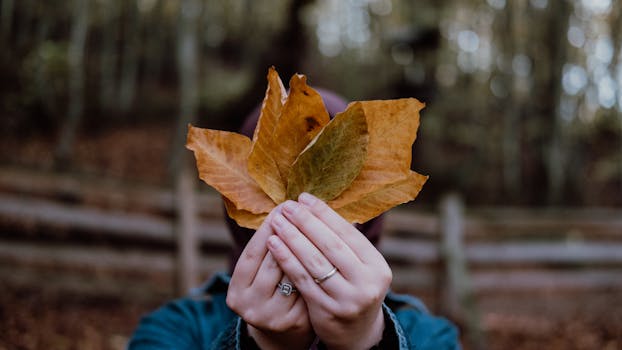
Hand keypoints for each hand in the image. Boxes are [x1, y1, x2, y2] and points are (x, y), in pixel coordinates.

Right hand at [227, 206, 313, 349]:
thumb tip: (285, 208)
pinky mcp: (296, 321)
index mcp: (237, 289)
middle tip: (304, 208)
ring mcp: (272, 316)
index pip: (253, 252)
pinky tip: (330, 251)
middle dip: (292, 232)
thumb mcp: (263, 273)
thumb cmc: (275, 291)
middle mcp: (250, 304)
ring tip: (319, 224)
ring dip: (307, 248)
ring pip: (293, 273)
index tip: (283, 205)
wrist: (284, 332)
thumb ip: (271, 248)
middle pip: (273, 261)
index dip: (268, 227)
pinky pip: (309, 286)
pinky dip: (318, 268)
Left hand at [266, 193, 392, 349]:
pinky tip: (273, 244)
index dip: (324, 213)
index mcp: (377, 266)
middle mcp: (366, 282)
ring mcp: (347, 299)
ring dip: (292, 238)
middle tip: (287, 206)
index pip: (347, 233)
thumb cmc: (353, 289)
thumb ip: (344, 242)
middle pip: (330, 245)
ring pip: (314, 261)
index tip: (304, 198)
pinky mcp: (326, 310)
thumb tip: (316, 205)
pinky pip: (302, 279)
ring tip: (277, 221)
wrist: (356, 333)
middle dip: (306, 222)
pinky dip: (286, 259)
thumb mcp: (359, 267)